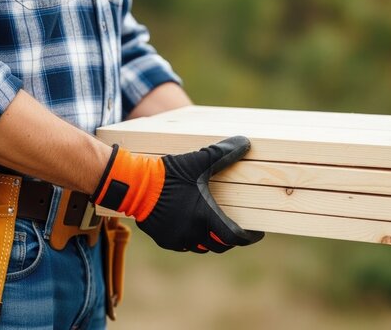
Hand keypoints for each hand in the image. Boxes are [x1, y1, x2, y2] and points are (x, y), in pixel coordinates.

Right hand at [93, 136, 263, 252]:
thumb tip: (244, 143)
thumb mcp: (198, 161)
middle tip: (236, 228)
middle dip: (230, 238)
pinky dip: (193, 239)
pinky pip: (184, 245)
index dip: (249, 237)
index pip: (235, 237)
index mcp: (205, 217)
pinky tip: (192, 225)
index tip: (256, 233)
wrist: (134, 186)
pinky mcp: (164, 239)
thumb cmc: (168, 174)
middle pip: (221, 245)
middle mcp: (193, 233)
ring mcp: (178, 239)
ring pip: (202, 247)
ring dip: (211, 240)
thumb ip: (223, 153)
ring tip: (215, 226)